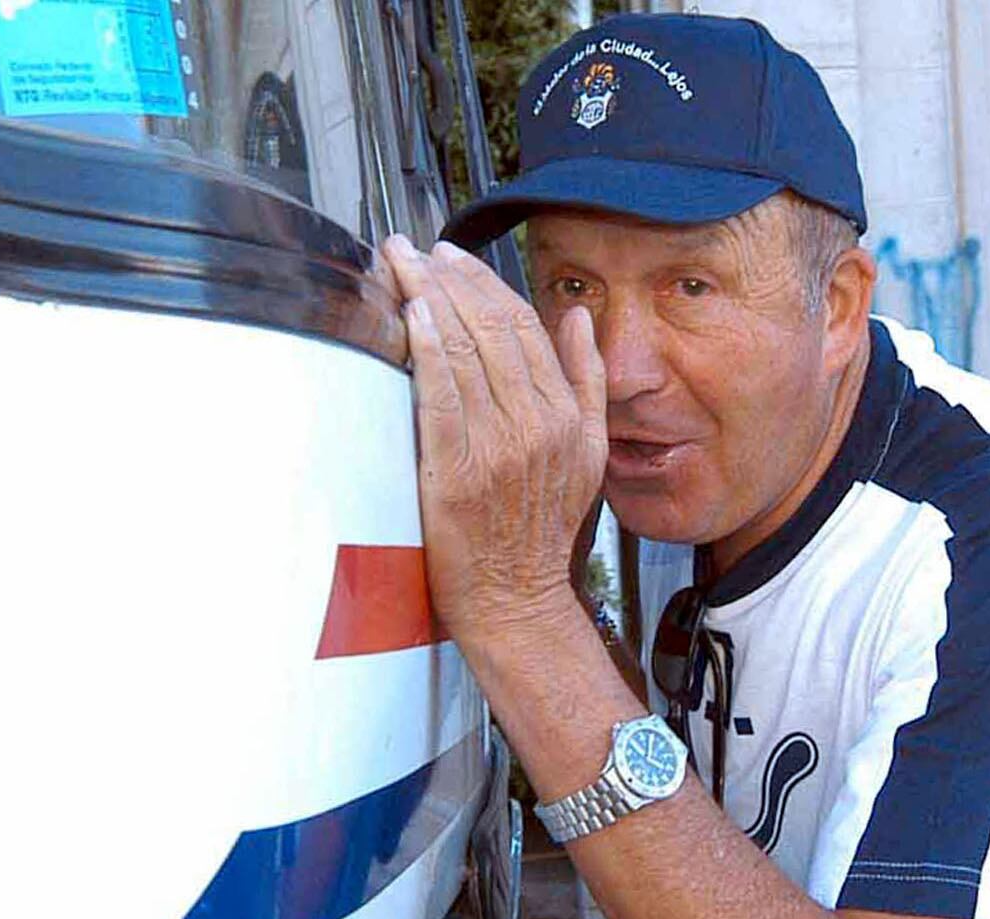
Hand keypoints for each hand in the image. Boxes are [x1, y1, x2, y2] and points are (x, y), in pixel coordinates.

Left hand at [382, 235, 607, 649]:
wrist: (517, 598)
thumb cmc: (542, 532)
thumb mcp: (590, 454)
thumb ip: (587, 383)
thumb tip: (579, 322)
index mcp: (566, 415)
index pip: (524, 328)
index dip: (485, 284)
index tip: (453, 257)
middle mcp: (535, 425)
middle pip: (489, 330)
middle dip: (448, 279)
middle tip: (414, 249)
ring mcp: (497, 446)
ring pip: (463, 353)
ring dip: (428, 300)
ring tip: (399, 266)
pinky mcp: (457, 470)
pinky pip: (440, 396)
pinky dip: (427, 351)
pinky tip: (411, 316)